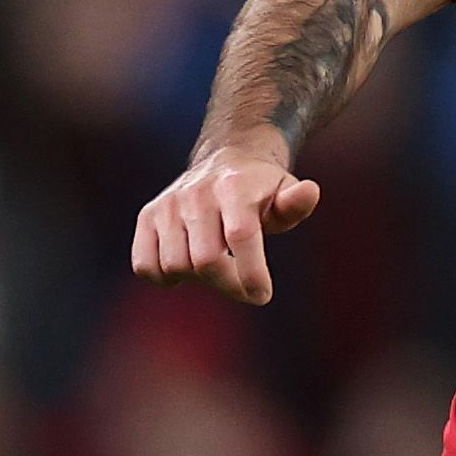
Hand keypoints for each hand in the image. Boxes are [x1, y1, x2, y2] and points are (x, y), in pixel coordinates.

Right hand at [131, 140, 320, 301]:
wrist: (225, 160)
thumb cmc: (261, 189)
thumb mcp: (285, 192)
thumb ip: (297, 202)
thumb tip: (310, 192)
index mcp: (235, 188)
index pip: (240, 236)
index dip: (251, 274)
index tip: (262, 295)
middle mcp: (197, 194)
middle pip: (206, 261)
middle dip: (229, 284)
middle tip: (244, 287)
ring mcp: (168, 204)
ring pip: (175, 266)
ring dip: (199, 279)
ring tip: (218, 265)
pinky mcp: (148, 216)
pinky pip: (146, 265)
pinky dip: (166, 277)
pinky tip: (187, 267)